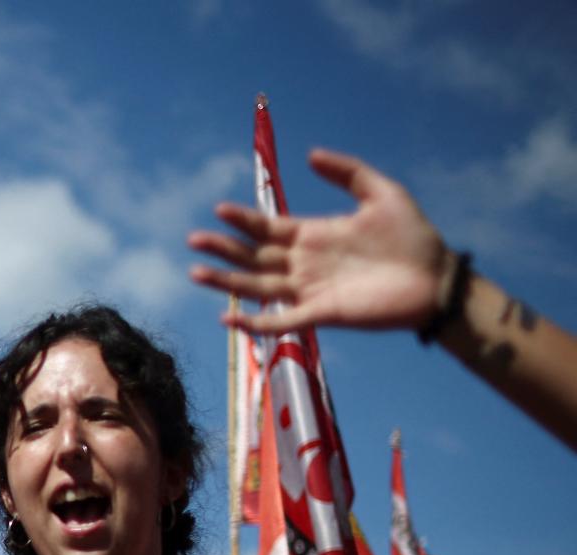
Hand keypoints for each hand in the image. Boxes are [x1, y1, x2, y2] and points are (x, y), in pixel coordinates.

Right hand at [188, 149, 447, 336]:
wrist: (436, 280)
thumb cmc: (414, 237)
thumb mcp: (383, 193)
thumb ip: (348, 172)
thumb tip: (310, 155)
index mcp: (314, 234)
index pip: (268, 228)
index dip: (244, 220)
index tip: (219, 209)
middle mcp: (304, 263)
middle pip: (253, 256)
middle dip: (223, 248)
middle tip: (194, 240)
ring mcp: (310, 290)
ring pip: (257, 286)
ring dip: (226, 281)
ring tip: (195, 273)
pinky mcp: (322, 314)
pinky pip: (280, 321)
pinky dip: (253, 323)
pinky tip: (227, 319)